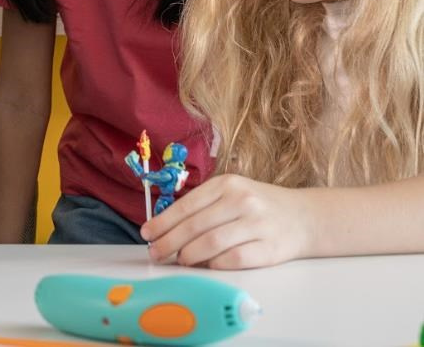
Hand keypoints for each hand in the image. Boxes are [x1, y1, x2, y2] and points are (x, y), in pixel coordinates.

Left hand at [141, 174, 314, 268]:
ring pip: (211, 243)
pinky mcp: (270, 248)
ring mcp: (257, 224)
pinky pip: (234, 259)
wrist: (304, 217)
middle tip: (156, 252)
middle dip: (169, 242)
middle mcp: (241, 200)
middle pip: (195, 226)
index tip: (147, 233)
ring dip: (189, 255)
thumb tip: (166, 227)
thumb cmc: (258, 206)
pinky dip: (214, 265)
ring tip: (178, 260)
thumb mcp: (231, 193)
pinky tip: (205, 266)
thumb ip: (203, 206)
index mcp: (227, 184)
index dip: (163, 221)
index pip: (187, 205)